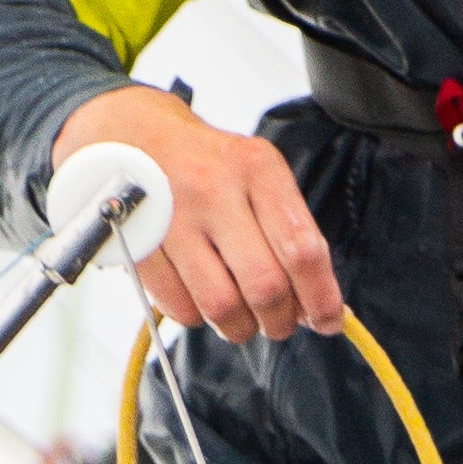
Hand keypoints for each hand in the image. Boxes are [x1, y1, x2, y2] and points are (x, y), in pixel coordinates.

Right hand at [52, 88, 343, 345]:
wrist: (134, 136)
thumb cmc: (208, 165)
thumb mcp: (257, 176)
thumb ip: (291, 235)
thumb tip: (318, 307)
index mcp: (256, 168)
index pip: (302, 249)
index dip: (321, 298)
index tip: (328, 321)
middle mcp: (214, 189)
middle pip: (265, 286)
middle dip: (279, 321)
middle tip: (278, 323)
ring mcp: (172, 218)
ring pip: (221, 306)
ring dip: (239, 327)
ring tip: (240, 318)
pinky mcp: (139, 244)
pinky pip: (179, 308)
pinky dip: (197, 317)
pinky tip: (200, 298)